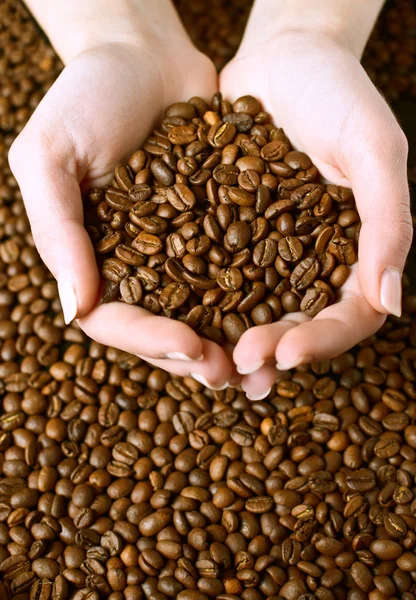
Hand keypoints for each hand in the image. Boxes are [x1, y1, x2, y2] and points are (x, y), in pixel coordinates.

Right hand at [9, 16, 235, 388]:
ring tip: (263, 358)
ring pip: (204, 310)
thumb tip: (75, 311)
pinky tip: (285, 312)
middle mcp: (137, 264)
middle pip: (163, 326)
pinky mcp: (218, 229)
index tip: (189, 347)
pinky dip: (258, 295)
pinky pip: (238, 269)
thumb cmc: (86, 96)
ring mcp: (179, 250)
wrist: (143, 53)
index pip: (115, 319)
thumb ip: (58, 230)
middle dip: (196, 354)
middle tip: (232, 372)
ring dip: (231, 340)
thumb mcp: (51, 155)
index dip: (149, 339)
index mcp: (92, 257)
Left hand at [221, 29, 412, 397]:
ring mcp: (272, 249)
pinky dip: (202, 299)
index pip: (350, 314)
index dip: (322, 340)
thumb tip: (392, 303)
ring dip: (234, 339)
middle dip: (271, 348)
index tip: (285, 354)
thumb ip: (387, 223)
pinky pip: (218, 273)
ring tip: (206, 361)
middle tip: (237, 365)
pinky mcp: (232, 233)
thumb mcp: (373, 148)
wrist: (283, 55)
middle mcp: (315, 259)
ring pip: (256, 309)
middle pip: (299, 323)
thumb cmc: (338, 92)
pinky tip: (177, 318)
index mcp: (357, 249)